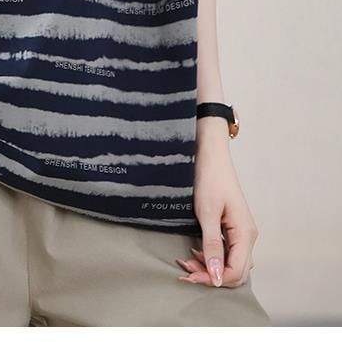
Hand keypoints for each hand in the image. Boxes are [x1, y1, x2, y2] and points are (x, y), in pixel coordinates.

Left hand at [176, 123, 258, 287]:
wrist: (211, 155)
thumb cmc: (210, 178)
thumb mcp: (207, 213)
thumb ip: (212, 245)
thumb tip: (217, 277)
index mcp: (246, 233)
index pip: (236, 271)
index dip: (214, 279)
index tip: (191, 276)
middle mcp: (248, 236)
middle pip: (236, 271)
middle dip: (212, 276)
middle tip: (187, 270)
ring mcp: (242, 232)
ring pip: (231, 263)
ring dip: (211, 267)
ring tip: (188, 262)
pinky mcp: (233, 227)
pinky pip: (227, 252)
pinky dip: (212, 257)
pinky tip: (196, 252)